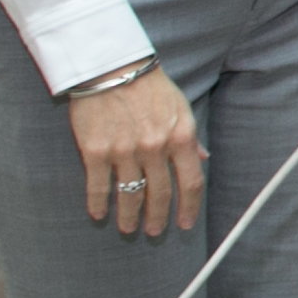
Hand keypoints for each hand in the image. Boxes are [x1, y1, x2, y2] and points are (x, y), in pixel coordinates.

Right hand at [66, 68, 205, 238]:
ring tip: (128, 227)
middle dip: (158, 218)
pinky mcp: (95, 150)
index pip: (191, 183)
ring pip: (130, 195)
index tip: (185, 224)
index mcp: (181, 137)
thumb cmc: (148, 86)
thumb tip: (202, 159)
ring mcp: (124, 151)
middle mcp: (155, 148)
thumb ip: (190, 137)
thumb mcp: (180, 107)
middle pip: (160, 194)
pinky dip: (98, 203)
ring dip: (129, 216)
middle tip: (155, 231)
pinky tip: (98, 214)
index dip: (189, 207)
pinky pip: (98, 186)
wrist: (110, 66)